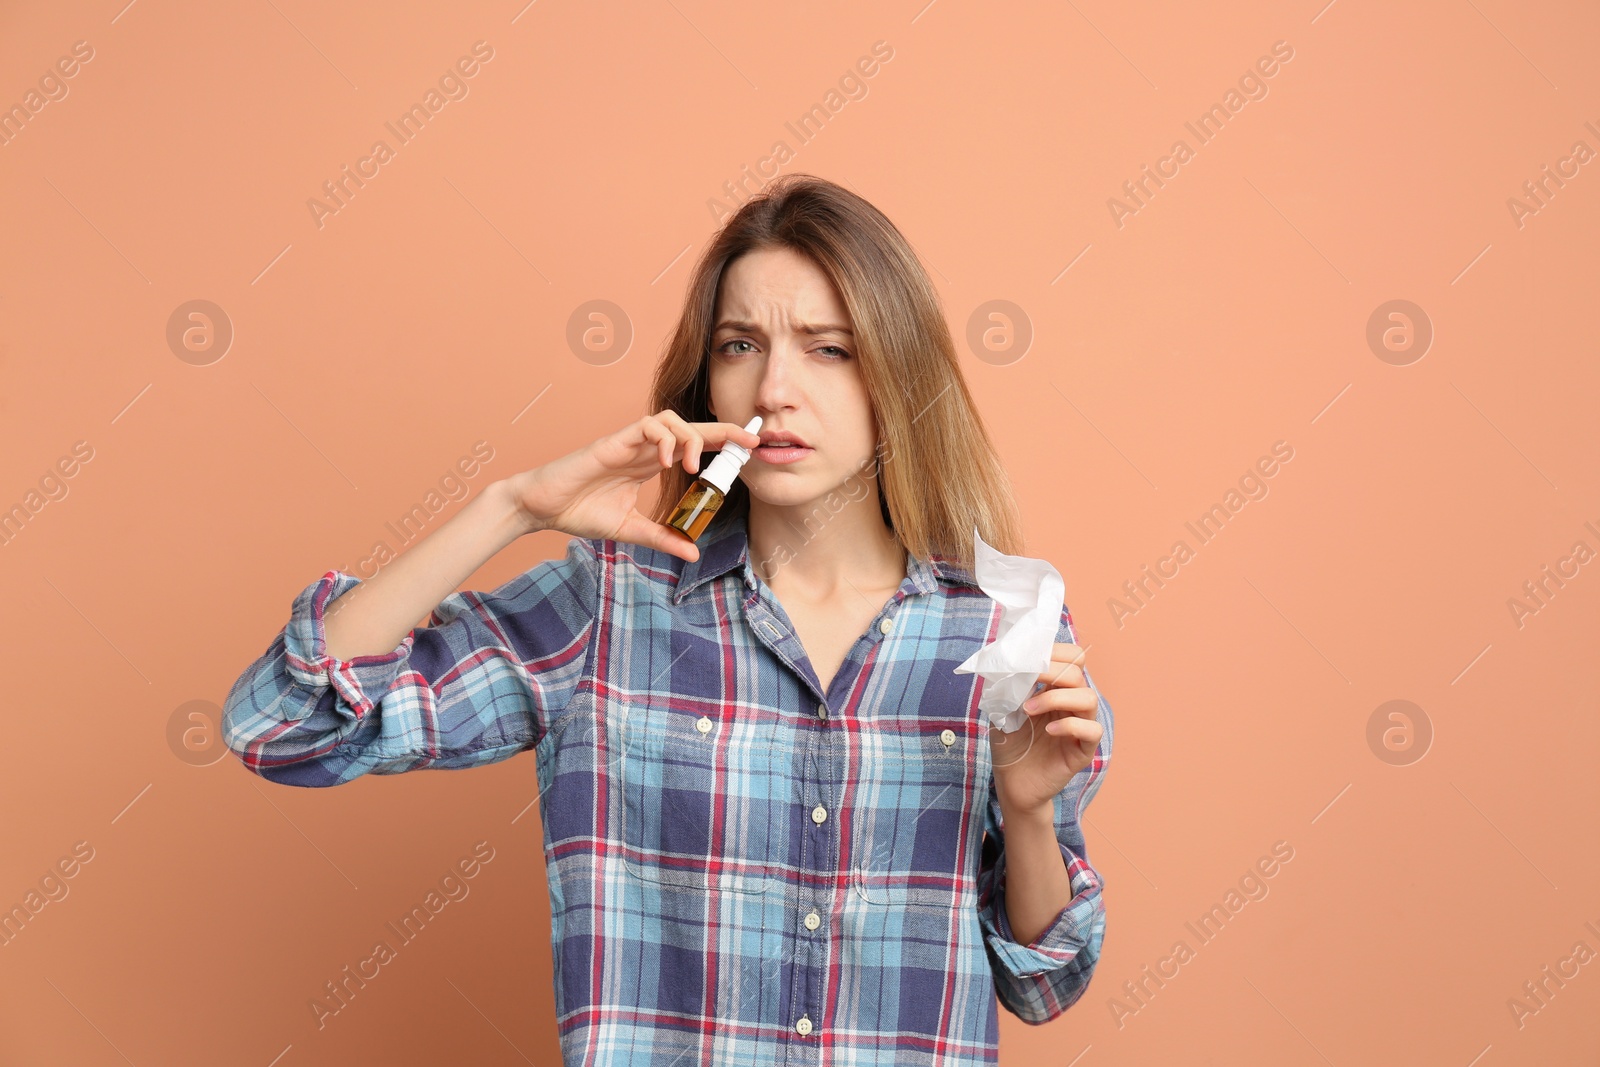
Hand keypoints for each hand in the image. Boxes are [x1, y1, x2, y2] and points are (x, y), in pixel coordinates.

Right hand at [503, 410, 761, 561]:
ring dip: (690, 436)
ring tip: (694, 466)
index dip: (721, 444)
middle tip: (751, 440)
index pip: (693, 445)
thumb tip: (692, 553)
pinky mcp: (613, 441)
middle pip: (690, 426)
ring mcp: (629, 443)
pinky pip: (646, 425)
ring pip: (670, 419)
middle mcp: (644, 449)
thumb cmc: (580, 512)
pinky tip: (665, 461)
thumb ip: (661, 537)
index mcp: (649, 464)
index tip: (749, 450)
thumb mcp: (629, 530)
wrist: (542, 508)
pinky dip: (662, 439)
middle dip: (723, 430)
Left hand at [989, 642, 1102, 817]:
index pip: (1073, 658)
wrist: (1010, 781)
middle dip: (1051, 670)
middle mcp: (1072, 704)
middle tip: (1027, 679)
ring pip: (1089, 698)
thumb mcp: (1003, 707)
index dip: (1055, 651)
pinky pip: (1092, 730)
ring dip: (1056, 697)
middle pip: (1079, 672)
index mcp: (1057, 688)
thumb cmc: (1009, 742)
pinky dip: (1070, 725)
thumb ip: (1009, 684)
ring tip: (1029, 709)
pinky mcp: (1083, 750)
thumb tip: (1011, 661)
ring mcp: (1081, 726)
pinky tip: (1049, 730)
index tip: (1028, 657)